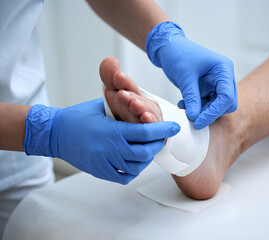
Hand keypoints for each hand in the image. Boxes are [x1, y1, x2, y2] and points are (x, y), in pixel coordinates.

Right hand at [24, 98, 179, 183]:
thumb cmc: (80, 116)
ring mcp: (105, 164)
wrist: (56, 133)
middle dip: (158, 144)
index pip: (146, 132)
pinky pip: (125, 176)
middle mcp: (110, 150)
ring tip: (150, 148)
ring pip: (138, 166)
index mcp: (113, 131)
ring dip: (148, 157)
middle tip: (163, 138)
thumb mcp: (103, 107)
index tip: (175, 127)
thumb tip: (145, 108)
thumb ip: (124, 109)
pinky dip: (135, 170)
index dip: (163, 130)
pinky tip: (136, 160)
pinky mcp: (100, 172)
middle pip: (146, 152)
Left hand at [146, 22, 237, 129]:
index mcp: (223, 69)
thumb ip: (192, 98)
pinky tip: (183, 104)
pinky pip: (206, 104)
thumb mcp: (185, 77)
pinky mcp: (207, 89)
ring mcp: (216, 83)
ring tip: (184, 107)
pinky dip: (196, 108)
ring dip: (201, 112)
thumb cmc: (178, 54)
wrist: (168, 48)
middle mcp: (223, 77)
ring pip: (216, 106)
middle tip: (192, 118)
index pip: (227, 97)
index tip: (198, 122)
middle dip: (210, 113)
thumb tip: (195, 118)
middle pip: (226, 104)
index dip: (213, 112)